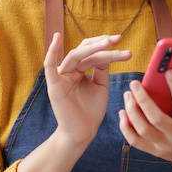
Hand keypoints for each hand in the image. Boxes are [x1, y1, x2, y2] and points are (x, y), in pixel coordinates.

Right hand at [44, 32, 131, 148]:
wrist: (83, 133)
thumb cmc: (91, 112)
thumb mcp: (100, 86)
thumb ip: (101, 69)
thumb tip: (106, 52)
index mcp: (79, 71)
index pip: (92, 53)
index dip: (106, 46)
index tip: (122, 42)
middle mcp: (69, 71)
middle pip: (84, 51)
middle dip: (101, 44)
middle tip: (118, 39)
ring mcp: (61, 77)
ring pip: (75, 56)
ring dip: (92, 47)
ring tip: (110, 43)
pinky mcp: (54, 86)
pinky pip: (49, 66)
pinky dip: (52, 51)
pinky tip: (57, 37)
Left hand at [118, 71, 171, 165]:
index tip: (167, 71)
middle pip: (156, 118)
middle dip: (143, 99)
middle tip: (134, 83)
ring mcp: (166, 146)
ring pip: (143, 129)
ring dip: (132, 111)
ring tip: (127, 95)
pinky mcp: (156, 152)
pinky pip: (136, 141)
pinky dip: (126, 128)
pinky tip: (123, 113)